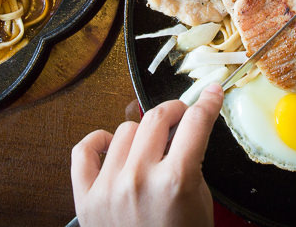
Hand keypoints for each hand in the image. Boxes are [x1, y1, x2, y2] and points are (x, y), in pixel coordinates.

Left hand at [71, 83, 223, 226]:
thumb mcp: (201, 203)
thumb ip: (192, 163)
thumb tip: (187, 131)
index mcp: (175, 181)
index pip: (195, 123)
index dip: (207, 103)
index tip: (211, 93)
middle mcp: (139, 179)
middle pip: (157, 117)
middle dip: (175, 111)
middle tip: (182, 117)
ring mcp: (109, 187)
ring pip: (124, 129)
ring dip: (141, 133)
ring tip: (149, 148)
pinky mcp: (85, 198)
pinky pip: (84, 150)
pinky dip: (98, 141)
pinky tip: (111, 146)